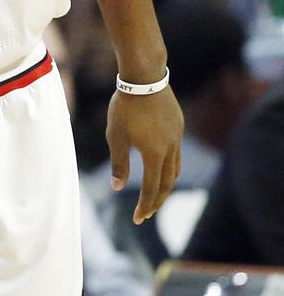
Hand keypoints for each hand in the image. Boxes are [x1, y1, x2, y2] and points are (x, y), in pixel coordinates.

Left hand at [107, 85, 182, 223]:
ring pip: (175, 169)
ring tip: (156, 194)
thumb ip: (119, 163)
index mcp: (154, 154)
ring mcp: (177, 137)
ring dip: (166, 185)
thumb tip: (117, 188)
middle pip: (167, 183)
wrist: (144, 77)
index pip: (152, 189)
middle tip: (147, 213)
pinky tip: (161, 164)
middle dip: (157, 201)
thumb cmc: (125, 107)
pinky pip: (177, 152)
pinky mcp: (178, 126)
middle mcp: (170, 149)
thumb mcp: (116, 136)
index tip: (138, 219)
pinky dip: (170, 165)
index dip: (145, 206)